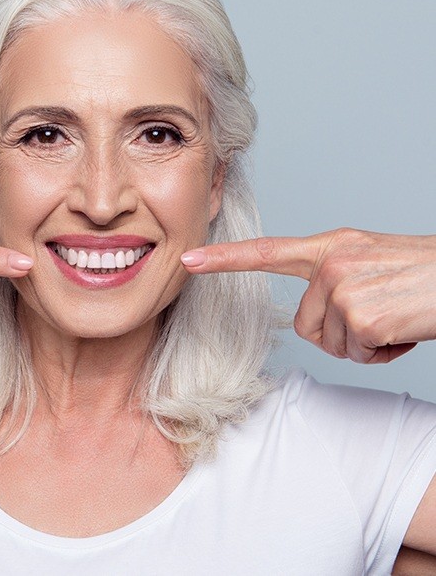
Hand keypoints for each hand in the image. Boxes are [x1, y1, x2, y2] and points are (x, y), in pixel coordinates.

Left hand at [181, 228, 435, 362]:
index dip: (225, 259)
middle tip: (380, 315)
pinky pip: (358, 354)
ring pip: (331, 344)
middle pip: (305, 325)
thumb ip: (333, 278)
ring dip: (366, 343)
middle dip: (341, 334)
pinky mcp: (360, 314)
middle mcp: (331, 262)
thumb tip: (314, 316)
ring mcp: (343, 287)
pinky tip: (404, 329)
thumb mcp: (370, 262)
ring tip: (395, 318)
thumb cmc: (423, 274)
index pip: (267, 252)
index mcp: (330, 247)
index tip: (189, 260)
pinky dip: (384, 353)